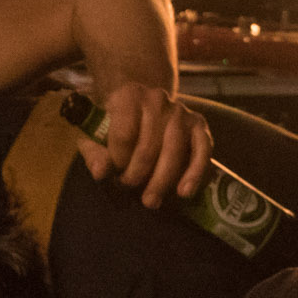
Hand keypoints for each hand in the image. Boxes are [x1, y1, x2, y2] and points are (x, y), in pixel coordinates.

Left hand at [78, 81, 213, 206]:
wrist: (143, 106)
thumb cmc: (116, 125)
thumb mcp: (96, 135)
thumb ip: (95, 154)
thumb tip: (100, 173)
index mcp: (128, 95)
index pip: (124, 135)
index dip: (117, 161)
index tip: (113, 174)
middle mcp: (157, 98)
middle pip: (148, 146)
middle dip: (137, 175)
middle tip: (129, 189)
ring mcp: (181, 111)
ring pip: (173, 151)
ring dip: (161, 180)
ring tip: (150, 201)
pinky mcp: (199, 125)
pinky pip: (202, 151)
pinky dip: (195, 173)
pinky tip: (184, 192)